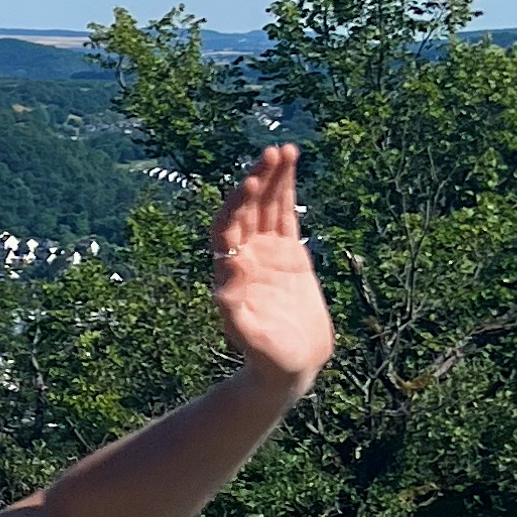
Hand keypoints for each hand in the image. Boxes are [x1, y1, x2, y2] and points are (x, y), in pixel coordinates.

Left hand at [210, 143, 334, 392]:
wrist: (289, 367)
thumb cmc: (266, 358)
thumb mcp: (250, 337)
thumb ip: (234, 309)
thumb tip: (224, 273)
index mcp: (230, 271)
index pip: (228, 228)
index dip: (236, 205)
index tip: (250, 183)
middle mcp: (244, 255)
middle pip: (247, 208)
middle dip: (258, 180)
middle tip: (271, 153)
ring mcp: (266, 251)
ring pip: (267, 205)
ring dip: (273, 177)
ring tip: (284, 149)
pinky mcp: (289, 254)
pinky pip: (286, 214)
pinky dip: (288, 190)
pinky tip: (292, 164)